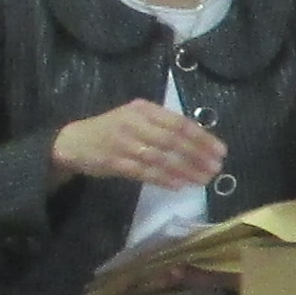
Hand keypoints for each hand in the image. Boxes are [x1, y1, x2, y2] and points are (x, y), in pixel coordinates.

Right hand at [53, 102, 226, 188]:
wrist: (75, 141)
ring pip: (160, 157)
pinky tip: (179, 185)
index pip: (179, 122)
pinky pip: (144, 172)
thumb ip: (163, 125)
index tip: (220, 150)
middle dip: (197, 155)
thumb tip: (200, 140)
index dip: (202, 137)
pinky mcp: (114, 162)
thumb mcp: (137, 118)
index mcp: (144, 109)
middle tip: (216, 168)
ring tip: (203, 179)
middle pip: (173, 140)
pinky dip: (163, 179)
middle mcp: (135, 123)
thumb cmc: (113, 129)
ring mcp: (124, 143)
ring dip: (184, 169)